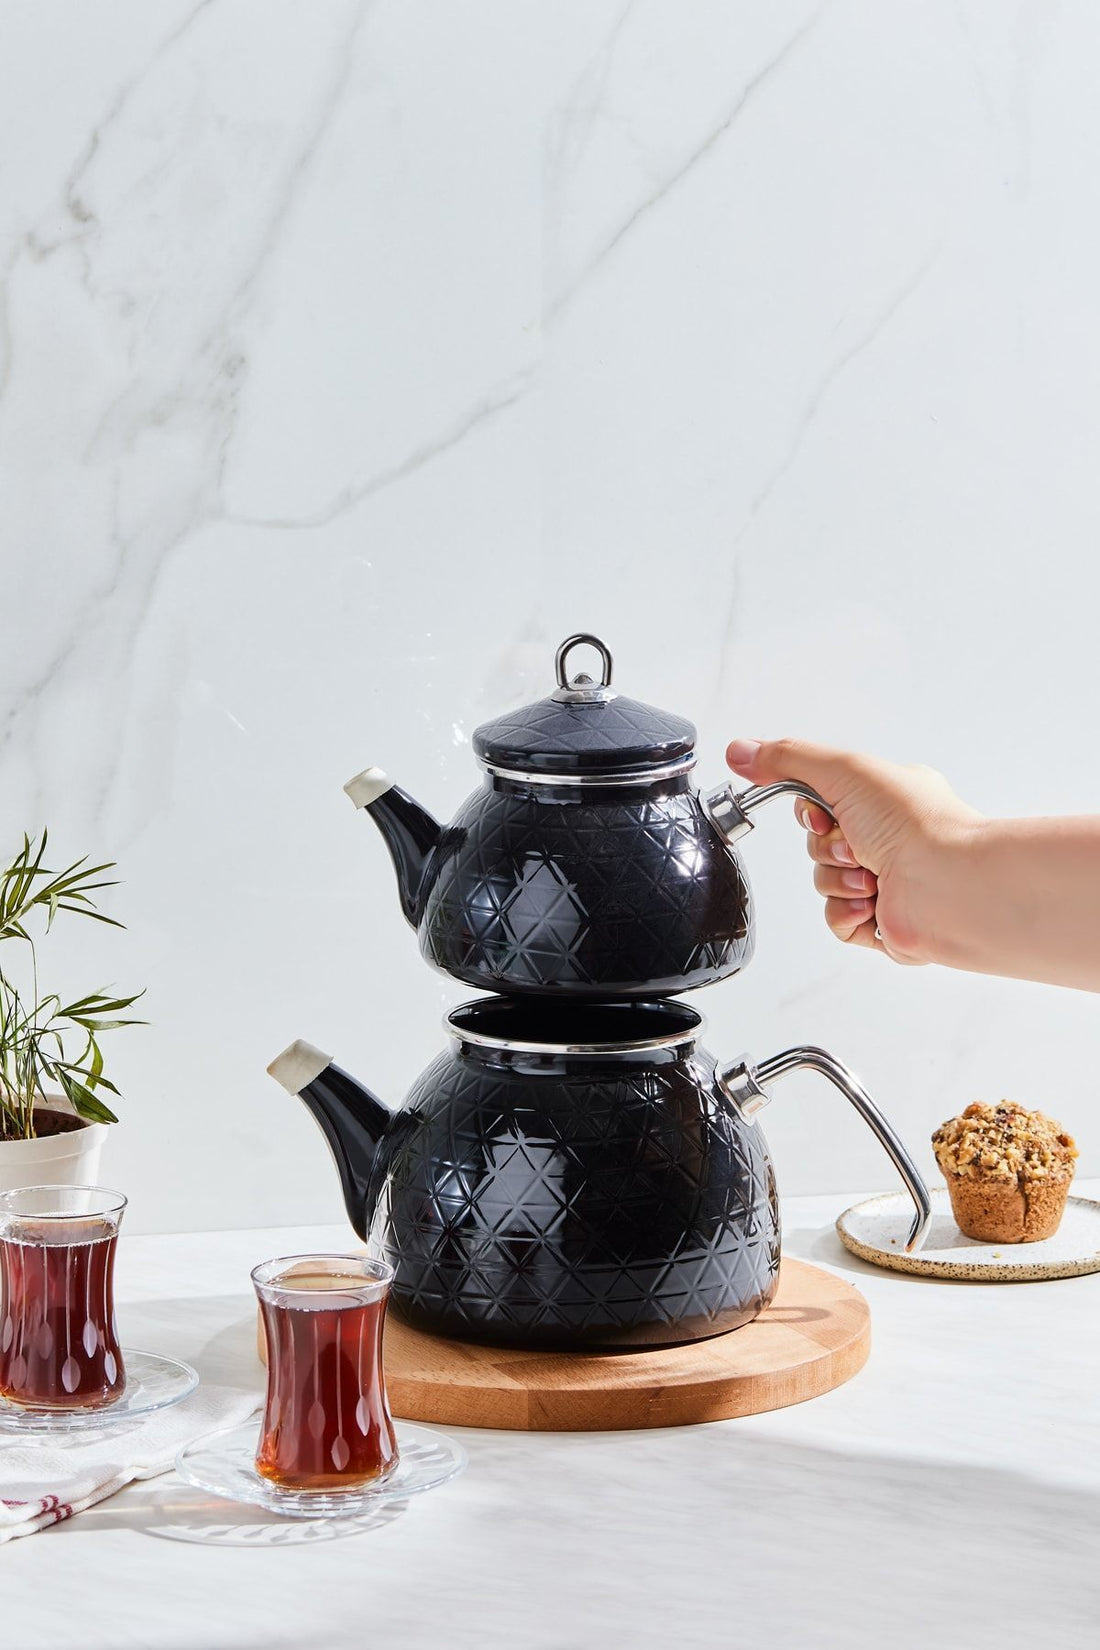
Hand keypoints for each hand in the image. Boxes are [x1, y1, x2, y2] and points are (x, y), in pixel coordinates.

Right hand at [725, 738, 981, 962]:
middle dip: (827, 848)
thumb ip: (787, 758)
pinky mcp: (882, 922)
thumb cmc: (915, 823)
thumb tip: (739, 751)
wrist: (948, 884)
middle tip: (857, 846)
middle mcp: (888, 838)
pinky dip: (846, 912)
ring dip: (838, 879)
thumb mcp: (843, 770)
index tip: (822, 814)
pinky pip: (835, 920)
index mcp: (885, 799)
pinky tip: (870, 903)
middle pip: (817, 844)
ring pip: (823, 881)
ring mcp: (886, 882)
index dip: (810, 811)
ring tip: (871, 877)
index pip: (821, 801)